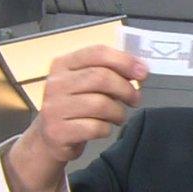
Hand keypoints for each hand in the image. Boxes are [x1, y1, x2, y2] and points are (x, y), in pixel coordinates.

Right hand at [5, 45, 148, 191]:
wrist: (49, 138)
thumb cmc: (76, 106)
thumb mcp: (87, 84)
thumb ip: (109, 72)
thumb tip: (140, 70)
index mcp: (63, 64)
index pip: (97, 53)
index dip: (124, 61)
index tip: (143, 73)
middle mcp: (56, 83)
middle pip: (101, 77)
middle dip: (126, 89)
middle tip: (135, 99)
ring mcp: (54, 108)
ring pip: (100, 104)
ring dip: (118, 112)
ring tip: (119, 116)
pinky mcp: (58, 131)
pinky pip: (95, 127)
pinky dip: (106, 129)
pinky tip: (103, 128)